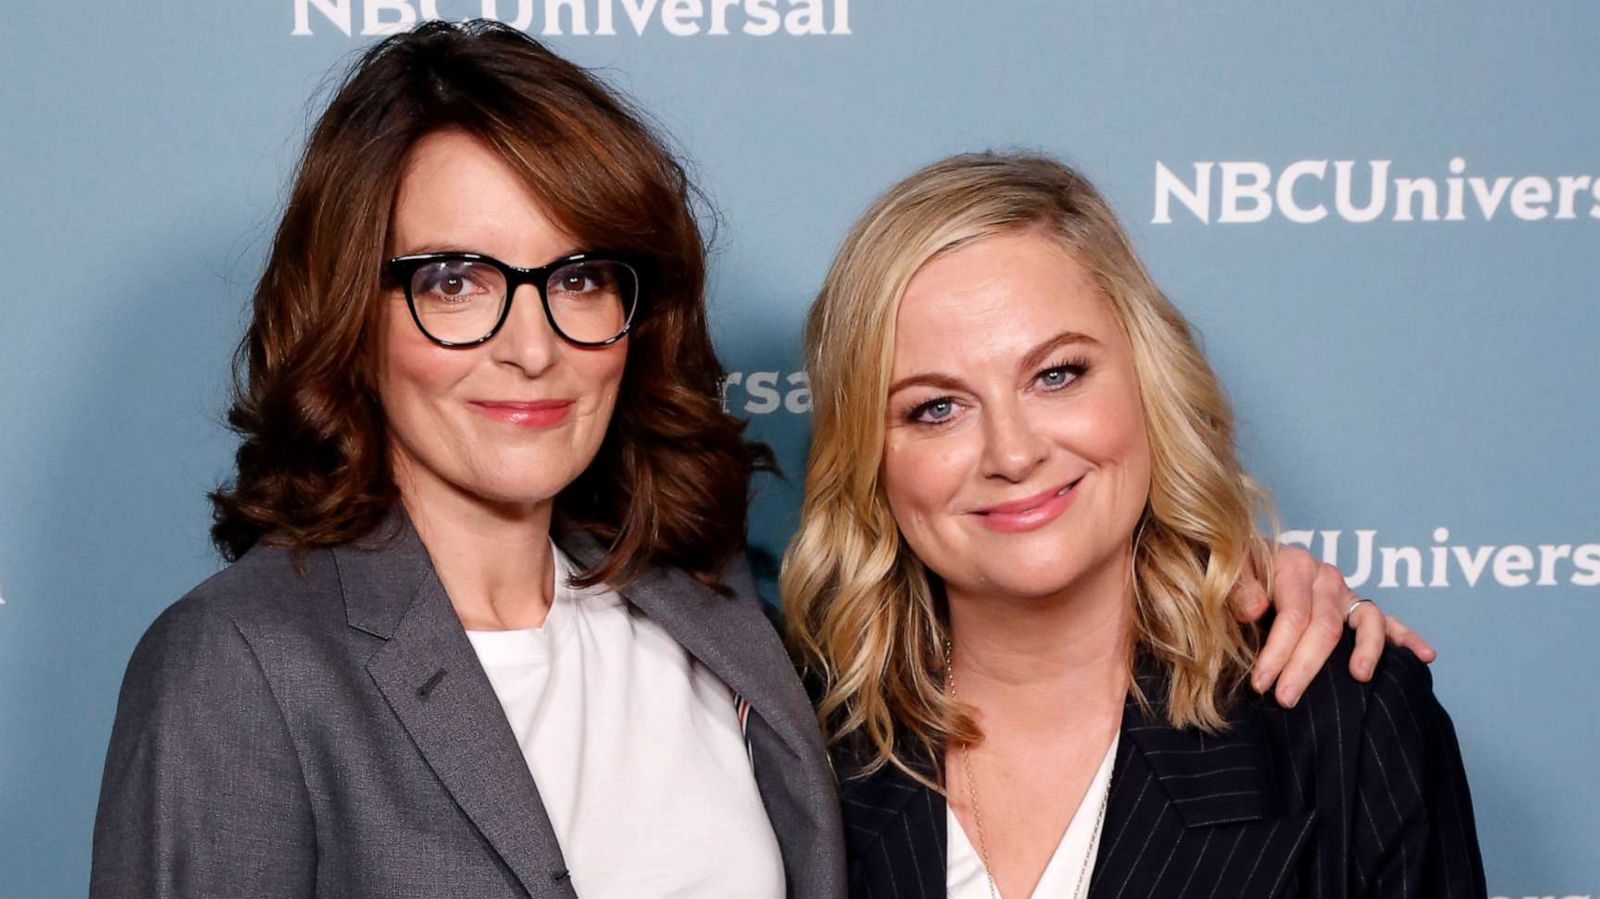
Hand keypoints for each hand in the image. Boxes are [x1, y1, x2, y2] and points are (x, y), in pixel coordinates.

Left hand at [1228, 544, 1437, 707]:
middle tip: (1286, 699)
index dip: (1277, 651)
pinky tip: (1426, 655)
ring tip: (1359, 677)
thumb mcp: (1226, 574)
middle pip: (1325, 625)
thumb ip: (1237, 588)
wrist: (1243, 563)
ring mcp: (1346, 591)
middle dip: (1305, 666)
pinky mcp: (1358, 607)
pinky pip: (1388, 621)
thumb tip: (1255, 609)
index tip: (1261, 683)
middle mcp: (1325, 575)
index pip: (1292, 614)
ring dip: (1364, 651)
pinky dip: (1408, 636)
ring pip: (1365, 621)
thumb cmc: (1234, 575)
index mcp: (1293, 563)